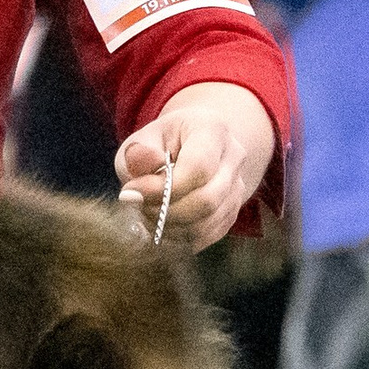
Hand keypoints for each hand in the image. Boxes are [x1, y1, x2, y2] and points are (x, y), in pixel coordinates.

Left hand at [116, 82, 277, 251]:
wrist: (191, 147)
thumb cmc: (161, 143)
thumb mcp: (142, 139)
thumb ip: (136, 158)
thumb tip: (135, 192)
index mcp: (213, 130)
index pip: (198, 167)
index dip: (163, 188)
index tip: (131, 192)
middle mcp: (234, 158)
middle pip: (207, 200)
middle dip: (165, 212)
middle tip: (138, 207)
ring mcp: (238, 187)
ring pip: (206, 223)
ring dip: (169, 227)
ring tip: (146, 213)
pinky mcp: (232, 212)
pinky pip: (206, 236)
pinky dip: (178, 238)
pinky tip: (160, 224)